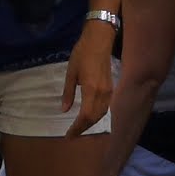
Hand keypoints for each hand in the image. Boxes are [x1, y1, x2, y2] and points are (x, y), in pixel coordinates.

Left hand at [63, 25, 117, 139]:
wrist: (99, 40)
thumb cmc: (82, 53)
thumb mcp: (70, 73)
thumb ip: (68, 93)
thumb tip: (64, 110)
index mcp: (91, 90)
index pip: (85, 116)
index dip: (77, 127)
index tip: (68, 135)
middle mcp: (102, 94)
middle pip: (94, 118)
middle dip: (83, 128)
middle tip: (72, 135)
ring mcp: (108, 91)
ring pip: (101, 114)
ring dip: (91, 124)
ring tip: (80, 128)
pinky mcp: (110, 88)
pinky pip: (105, 108)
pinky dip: (97, 116)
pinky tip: (90, 117)